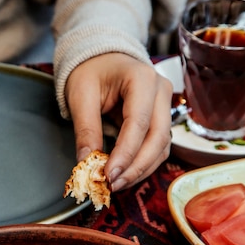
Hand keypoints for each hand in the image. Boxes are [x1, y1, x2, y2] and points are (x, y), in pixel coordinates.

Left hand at [65, 53, 172, 191]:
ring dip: (140, 170)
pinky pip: (157, 148)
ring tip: (116, 184)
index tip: (108, 175)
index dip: (125, 154)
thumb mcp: (80, 96)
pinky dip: (142, 165)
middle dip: (136, 167)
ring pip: (161, 147)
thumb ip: (85, 130)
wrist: (100, 59)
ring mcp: (164, 106)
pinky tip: (124, 175)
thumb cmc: (90, 71)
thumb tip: (86, 163)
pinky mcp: (160, 120)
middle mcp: (160, 92)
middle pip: (158, 138)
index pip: (138, 123)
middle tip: (113, 185)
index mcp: (141, 79)